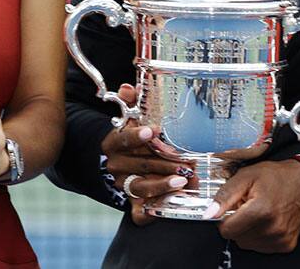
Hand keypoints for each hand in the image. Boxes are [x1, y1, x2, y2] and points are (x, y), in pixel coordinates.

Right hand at [104, 84, 192, 225]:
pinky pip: (139, 211)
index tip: (153, 131)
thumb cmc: (130, 140)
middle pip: (140, 164)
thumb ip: (130, 103)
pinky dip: (149, 212)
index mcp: (113, 143)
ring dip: (163, 184)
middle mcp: (115, 165)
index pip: (122, 138)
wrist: (116, 166)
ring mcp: (123, 185)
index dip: (136, 135)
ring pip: (141, 187)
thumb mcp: (128, 120)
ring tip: (183, 180)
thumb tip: (128, 87)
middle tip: (186, 162)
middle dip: (164, 163)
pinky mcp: (130, 203)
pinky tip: (167, 205)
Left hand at [211, 159, 299, 252]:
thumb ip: (225, 195)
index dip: (224, 218)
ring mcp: (281, 238)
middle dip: (236, 223)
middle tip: (246, 207)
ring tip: (257, 213)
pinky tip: (265, 221)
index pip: (227, 230)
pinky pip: (261, 247)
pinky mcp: (286, 244)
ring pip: (247, 244)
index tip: (230, 209)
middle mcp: (273, 228)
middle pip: (236, 238)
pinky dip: (259, 236)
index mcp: (261, 211)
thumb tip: (210, 213)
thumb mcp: (246, 176)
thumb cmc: (277, 176)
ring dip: (247, 230)